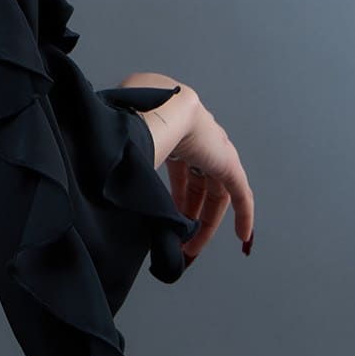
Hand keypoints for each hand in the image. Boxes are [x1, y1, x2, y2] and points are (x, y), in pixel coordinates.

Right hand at [123, 78, 254, 264]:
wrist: (157, 110)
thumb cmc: (134, 123)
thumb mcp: (128, 154)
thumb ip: (127, 172)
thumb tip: (111, 195)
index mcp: (173, 136)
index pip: (180, 174)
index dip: (175, 199)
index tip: (168, 220)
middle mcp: (196, 142)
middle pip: (197, 187)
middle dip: (187, 215)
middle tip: (177, 240)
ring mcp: (213, 151)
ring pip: (215, 193)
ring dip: (205, 222)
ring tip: (192, 246)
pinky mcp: (227, 162)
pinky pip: (240, 193)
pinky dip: (243, 214)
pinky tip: (242, 235)